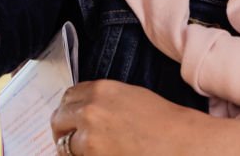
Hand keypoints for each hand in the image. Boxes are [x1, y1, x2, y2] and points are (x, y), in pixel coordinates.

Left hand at [50, 80, 206, 155]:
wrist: (180, 143)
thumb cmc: (165, 123)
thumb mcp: (132, 97)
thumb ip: (104, 101)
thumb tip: (89, 112)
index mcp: (101, 90)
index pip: (69, 96)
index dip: (69, 109)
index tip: (71, 118)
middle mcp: (90, 111)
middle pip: (59, 119)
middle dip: (63, 129)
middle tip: (69, 139)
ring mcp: (88, 137)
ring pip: (63, 144)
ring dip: (70, 148)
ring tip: (84, 152)